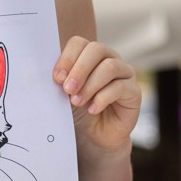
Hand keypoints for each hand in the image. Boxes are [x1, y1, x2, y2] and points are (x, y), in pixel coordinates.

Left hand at [53, 37, 140, 151]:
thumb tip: (46, 72)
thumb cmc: (77, 111)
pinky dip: (102, 98)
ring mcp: (124, 74)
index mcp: (88, 55)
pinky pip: (120, 87)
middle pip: (96, 49)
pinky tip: (92, 109)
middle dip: (79, 69)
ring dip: (90, 85)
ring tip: (77, 101)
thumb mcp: (63, 94)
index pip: (79, 43)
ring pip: (110, 67)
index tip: (57, 78)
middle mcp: (109, 59)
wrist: (93, 137)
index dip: (67, 58)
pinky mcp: (134, 92)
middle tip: (67, 89)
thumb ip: (58, 80)